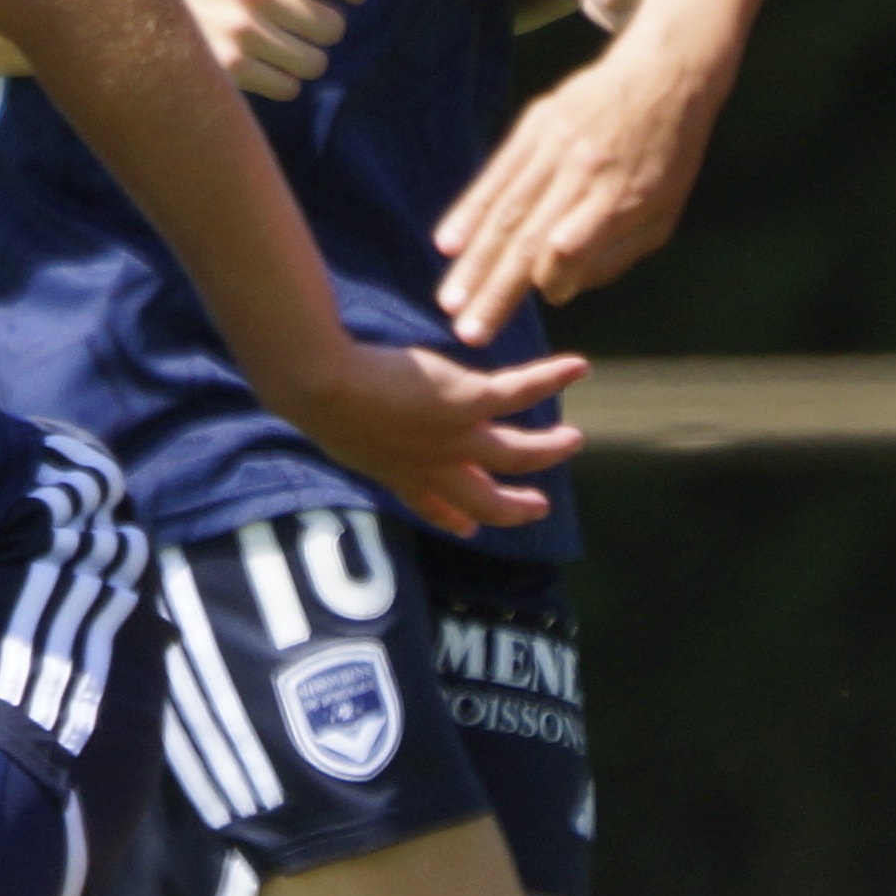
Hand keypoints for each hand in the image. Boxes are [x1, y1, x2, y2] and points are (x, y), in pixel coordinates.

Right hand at [171, 0, 364, 103]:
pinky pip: (290, 87)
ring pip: (314, 62)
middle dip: (323, 32)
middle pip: (332, 24)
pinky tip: (259, 67)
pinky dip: (282, 83)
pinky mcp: (229, 64)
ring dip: (303, 62)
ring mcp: (239, 26)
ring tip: (277, 49)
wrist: (146, 14)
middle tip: (299, 27)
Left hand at [250, 338, 588, 536]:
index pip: (432, 505)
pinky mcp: (469, 402)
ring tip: (572, 442)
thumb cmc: (315, 397)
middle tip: (539, 507)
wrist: (324, 387)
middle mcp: (433, 464)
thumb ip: (345, 427)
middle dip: (515, 507)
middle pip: (486, 497)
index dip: (455, 519)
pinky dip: (552, 378)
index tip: (470, 529)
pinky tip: (579, 367)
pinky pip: (521, 393)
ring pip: (516, 452)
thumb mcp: (330, 425)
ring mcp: (456, 436)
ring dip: (547, 449)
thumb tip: (321, 407)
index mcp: (398, 472)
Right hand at [431, 47, 717, 342]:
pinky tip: (446, 242)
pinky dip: (469, 211)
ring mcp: (555, 147)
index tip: (535, 303)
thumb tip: (559, 292)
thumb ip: (614, 256)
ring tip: (451, 300)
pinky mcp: (535, 127)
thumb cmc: (669, 155)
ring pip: (505, 211)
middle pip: (529, 240)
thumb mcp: (663, 214)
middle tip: (469, 333)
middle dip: (496, 292)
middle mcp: (582, 173)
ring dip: (474, 261)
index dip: (547, 282)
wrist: (666, 73)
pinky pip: (496, 175)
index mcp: (619, 198)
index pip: (569, 250)